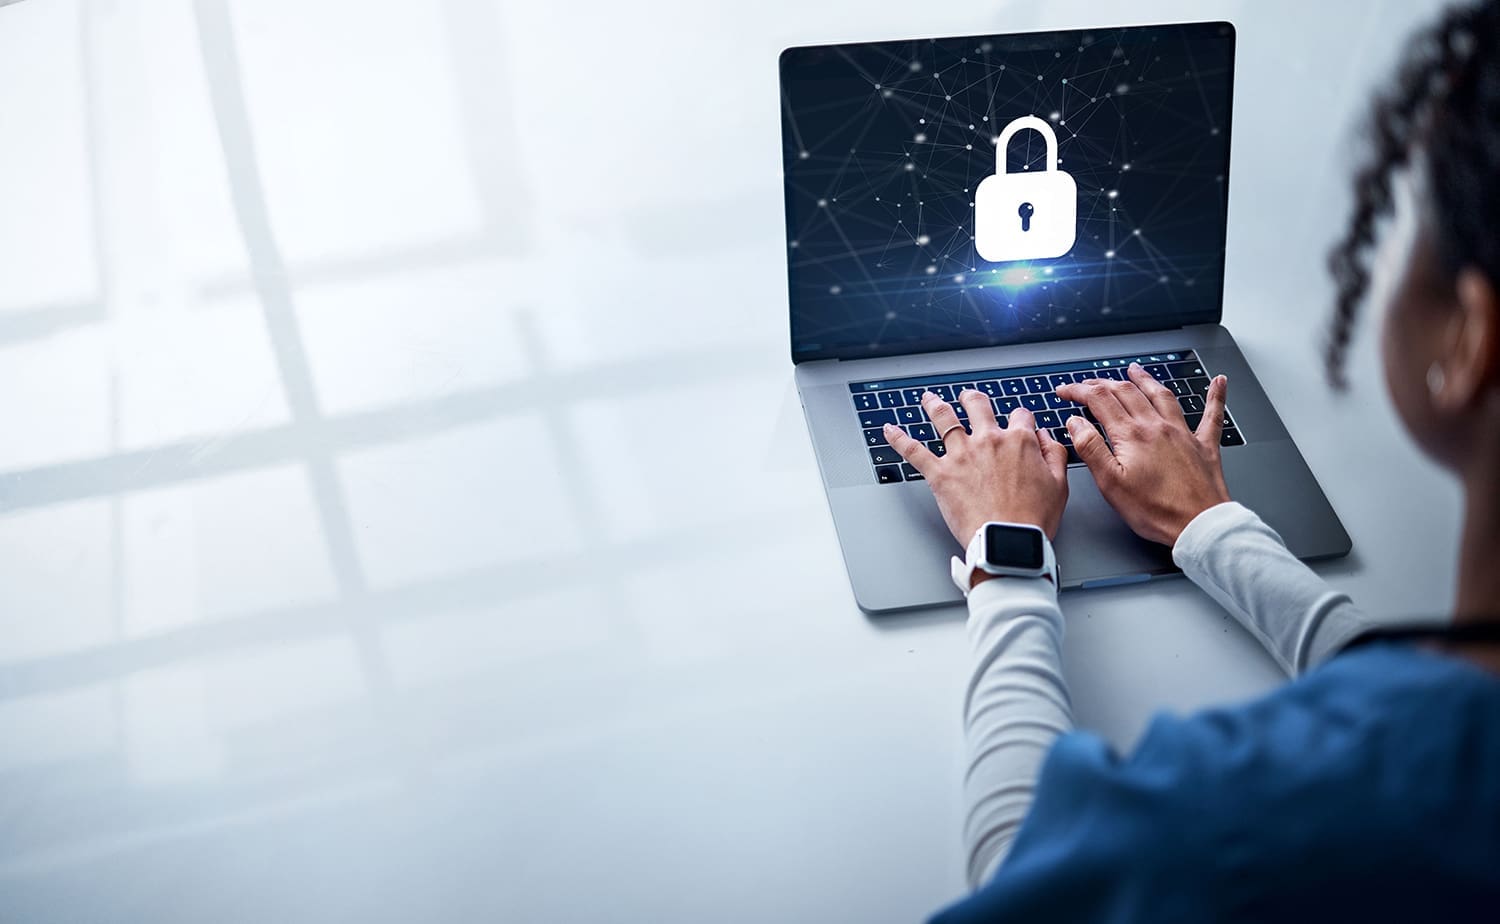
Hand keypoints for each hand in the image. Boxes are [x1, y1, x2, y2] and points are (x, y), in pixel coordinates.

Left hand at [883, 389, 1069, 548]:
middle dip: (971, 399)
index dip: (1020, 418)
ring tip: (928, 399)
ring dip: (934, 405)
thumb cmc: (1032, 520)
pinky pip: (913, 451)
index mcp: (1019, 442)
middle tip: (967, 397)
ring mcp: (961, 454)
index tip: (1018, 423)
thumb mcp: (1059, 484)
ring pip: (944, 419)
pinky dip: (898, 439)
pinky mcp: (940, 474)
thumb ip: (1053, 454)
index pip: (1019, 416)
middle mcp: (988, 441)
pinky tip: (889, 431)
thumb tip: (1045, 436)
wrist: (1006, 541)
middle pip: (977, 406)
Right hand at [1054, 364, 1231, 545]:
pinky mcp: (1204, 445)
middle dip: (1103, 383)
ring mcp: (1183, 433)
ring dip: (1145, 379)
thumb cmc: (1156, 510)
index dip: (1078, 391)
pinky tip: (1219, 381)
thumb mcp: (1110, 483)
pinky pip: (1212, 413)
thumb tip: (1076, 422)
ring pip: (1161, 394)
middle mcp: (1157, 426)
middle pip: (1127, 392)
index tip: (1065, 391)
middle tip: (1088, 384)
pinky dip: (1216, 395)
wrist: (1198, 525)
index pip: (1099, 400)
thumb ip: (1090, 448)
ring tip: (1134, 370)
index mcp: (1132, 435)